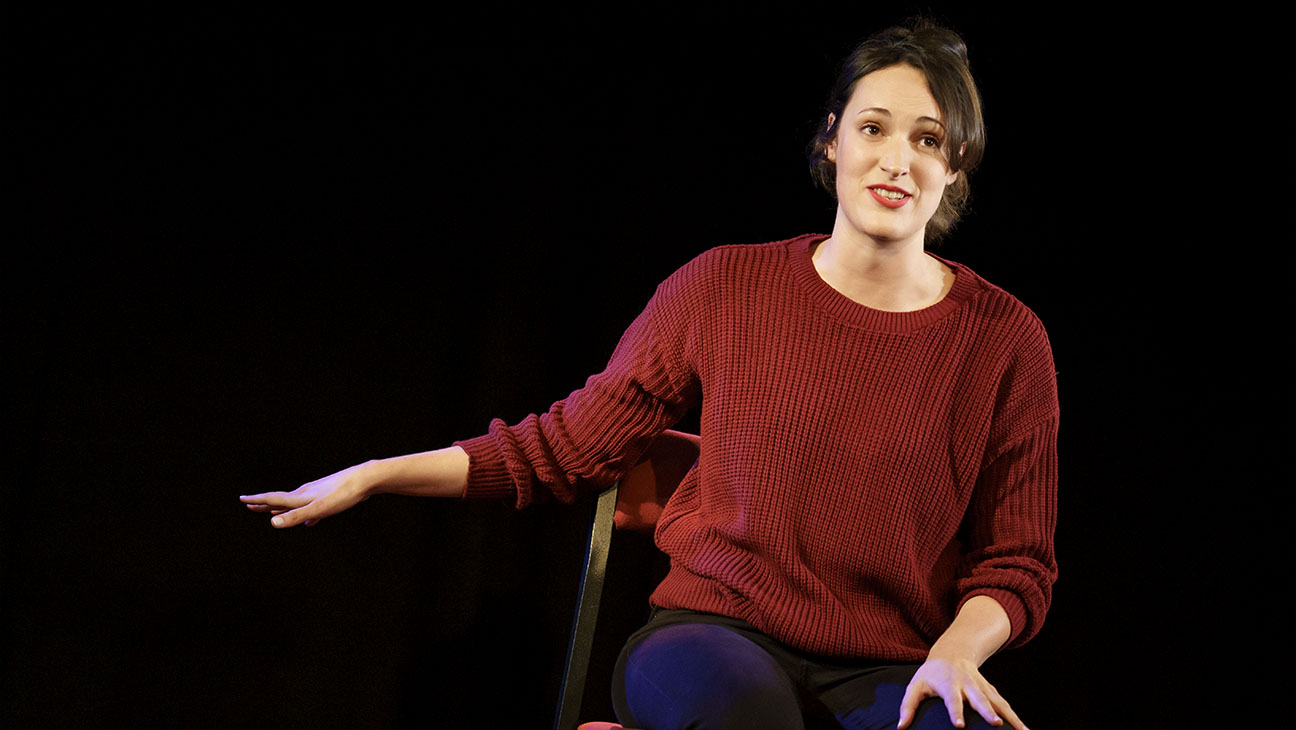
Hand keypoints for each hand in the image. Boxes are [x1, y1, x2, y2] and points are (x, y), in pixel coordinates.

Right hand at [240, 461, 376, 527]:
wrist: (366, 479)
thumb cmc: (342, 494)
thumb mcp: (318, 509)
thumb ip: (296, 516)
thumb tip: (272, 523)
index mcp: (301, 496)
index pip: (273, 498)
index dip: (257, 500)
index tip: (242, 498)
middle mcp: (306, 493)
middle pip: (281, 500)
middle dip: (265, 504)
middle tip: (250, 504)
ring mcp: (319, 493)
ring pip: (296, 502)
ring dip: (284, 508)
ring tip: (275, 512)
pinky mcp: (331, 495)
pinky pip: (313, 507)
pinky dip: (306, 514)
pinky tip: (312, 520)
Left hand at [897, 654, 1025, 729]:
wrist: (952, 652)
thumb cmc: (931, 674)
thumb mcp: (916, 685)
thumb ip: (908, 705)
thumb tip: (900, 726)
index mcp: (948, 683)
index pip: (951, 699)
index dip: (955, 711)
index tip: (958, 725)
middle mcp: (967, 684)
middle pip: (979, 698)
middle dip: (987, 711)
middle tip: (996, 724)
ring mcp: (981, 686)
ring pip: (997, 701)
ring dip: (1009, 715)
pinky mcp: (990, 690)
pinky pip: (1004, 704)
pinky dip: (1014, 715)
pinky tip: (1023, 729)